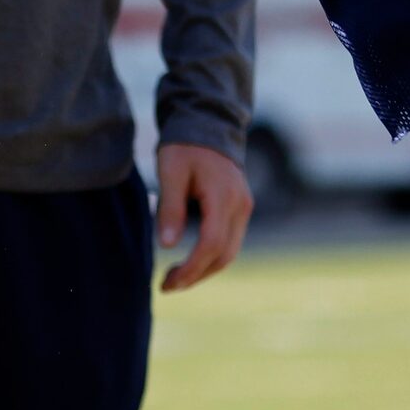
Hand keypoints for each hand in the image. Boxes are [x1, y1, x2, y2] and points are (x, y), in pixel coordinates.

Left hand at [154, 141, 252, 292]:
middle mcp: (240, 205)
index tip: (167, 281)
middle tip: (167, 285)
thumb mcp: (170, 171)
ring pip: (229, 252)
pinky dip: (211, 256)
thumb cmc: (184, 146)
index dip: (190, 268)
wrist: (207, 124)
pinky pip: (230, 241)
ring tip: (176, 277)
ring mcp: (244, 206)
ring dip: (204, 269)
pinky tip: (190, 260)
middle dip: (196, 275)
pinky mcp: (240, 207)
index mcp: (223, 195)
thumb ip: (170, 207)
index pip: (211, 244)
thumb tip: (166, 245)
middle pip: (224, 255)